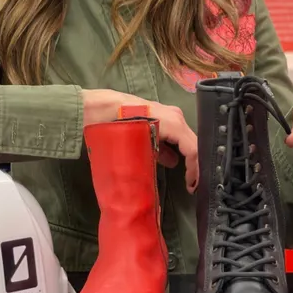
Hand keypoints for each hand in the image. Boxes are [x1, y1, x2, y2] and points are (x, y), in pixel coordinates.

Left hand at [82, 89, 198, 192]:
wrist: (97, 106)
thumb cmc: (116, 123)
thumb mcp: (138, 143)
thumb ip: (158, 156)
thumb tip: (171, 169)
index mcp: (172, 122)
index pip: (193, 148)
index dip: (195, 169)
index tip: (191, 186)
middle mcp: (174, 115)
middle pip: (191, 142)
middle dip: (194, 164)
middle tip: (190, 183)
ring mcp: (167, 113)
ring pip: (184, 138)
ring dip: (185, 156)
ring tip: (183, 176)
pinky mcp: (158, 115)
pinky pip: (174, 134)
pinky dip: (174, 148)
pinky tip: (167, 161)